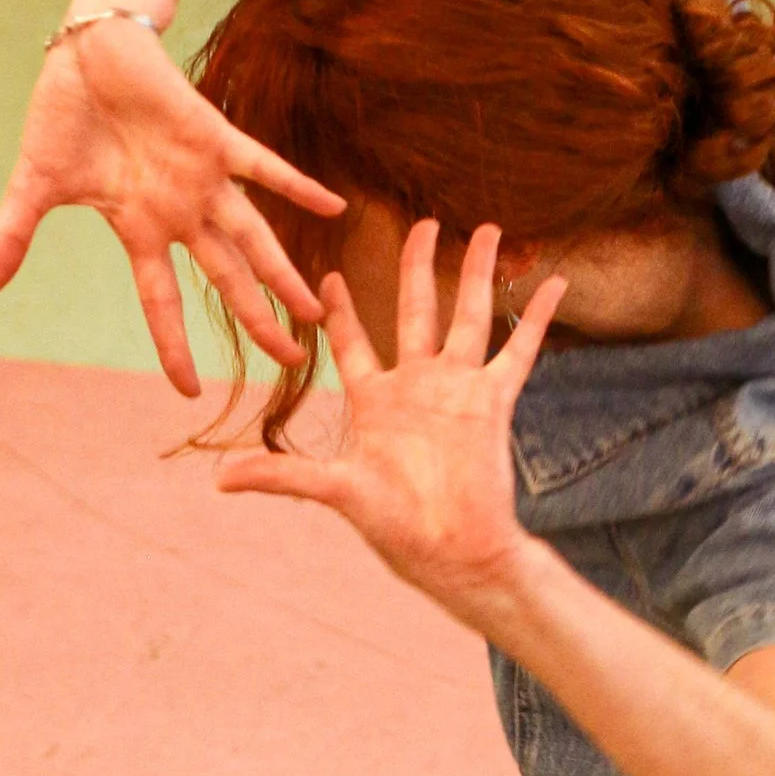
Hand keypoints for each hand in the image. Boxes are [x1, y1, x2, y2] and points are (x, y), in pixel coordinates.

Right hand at [0, 15, 342, 395]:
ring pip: (252, 238)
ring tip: (317, 311)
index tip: (189, 392)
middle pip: (227, 280)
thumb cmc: (64, 113)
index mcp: (141, 230)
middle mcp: (179, 212)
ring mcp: (201, 177)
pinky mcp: (213, 136)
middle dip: (259, 321)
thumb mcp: (34, 186)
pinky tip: (334, 208)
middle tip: (294, 361)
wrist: (84, 48)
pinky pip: (265, 166)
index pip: (160, 303)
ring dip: (283, 275)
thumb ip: (12, 239)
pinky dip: (297, 186)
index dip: (174, 347)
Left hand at [217, 221, 564, 621]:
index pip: (352, 343)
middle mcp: (417, 386)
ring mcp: (458, 390)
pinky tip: (554, 281)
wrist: (453, 552)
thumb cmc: (396, 528)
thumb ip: (282, 476)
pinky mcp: (493, 401)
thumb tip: (220, 481)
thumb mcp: (335, 492)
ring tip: (490, 229)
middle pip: (416, 309)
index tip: (328, 275)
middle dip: (420, 265)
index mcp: (376, 401)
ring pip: (470, 315)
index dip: (340, 312)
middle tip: (425, 223)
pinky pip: (519, 349)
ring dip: (480, 273)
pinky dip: (538, 316)